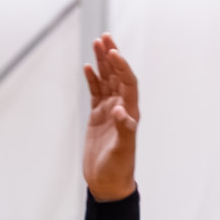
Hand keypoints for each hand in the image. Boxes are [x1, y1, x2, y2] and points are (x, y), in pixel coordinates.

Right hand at [83, 33, 139, 201]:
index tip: (113, 52)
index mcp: (130, 112)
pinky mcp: (98, 117)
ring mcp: (109, 111)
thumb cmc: (118, 168)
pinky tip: (88, 68)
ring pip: (106, 81)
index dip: (121, 66)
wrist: (108, 182)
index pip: (127, 82)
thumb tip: (118, 109)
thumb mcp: (122, 149)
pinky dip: (93, 80)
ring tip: (97, 43)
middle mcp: (122, 107)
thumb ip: (123, 128)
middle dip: (112, 56)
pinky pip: (96, 93)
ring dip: (102, 63)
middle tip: (104, 37)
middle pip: (118, 75)